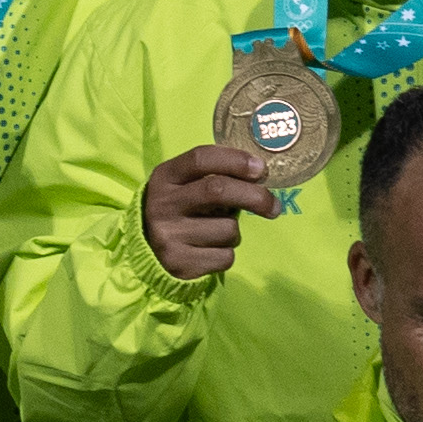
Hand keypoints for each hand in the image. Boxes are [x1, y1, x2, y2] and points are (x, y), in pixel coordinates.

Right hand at [141, 140, 278, 283]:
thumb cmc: (181, 211)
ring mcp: (168, 235)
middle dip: (254, 196)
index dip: (235, 160)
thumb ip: (215, 176)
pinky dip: (225, 254)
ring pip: (227, 229)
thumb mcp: (186, 186)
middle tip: (274, 207)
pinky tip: (208, 251)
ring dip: (233, 232)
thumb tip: (260, 174)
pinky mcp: (179, 263)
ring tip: (215, 233)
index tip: (261, 169)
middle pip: (217, 190)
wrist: (148, 252)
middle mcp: (163, 204)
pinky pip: (224, 256)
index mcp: (165, 177)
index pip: (201, 158)